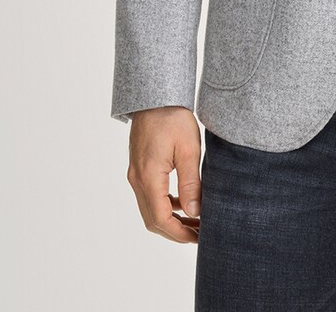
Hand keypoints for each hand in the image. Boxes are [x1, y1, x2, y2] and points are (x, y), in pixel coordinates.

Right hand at [126, 107, 202, 242]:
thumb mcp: (188, 149)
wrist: (155, 97)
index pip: (160, 218)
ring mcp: (136, 174)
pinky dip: (166, 205)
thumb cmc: (172, 118)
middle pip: (153, 219)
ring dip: (171, 219)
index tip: (198, 237)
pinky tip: (183, 202)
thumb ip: (190, 183)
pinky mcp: (140, 168)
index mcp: (148, 177)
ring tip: (195, 222)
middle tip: (199, 235)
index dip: (179, 233)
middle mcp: (137, 179)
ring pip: (150, 209)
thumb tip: (194, 212)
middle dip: (176, 231)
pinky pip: (150, 195)